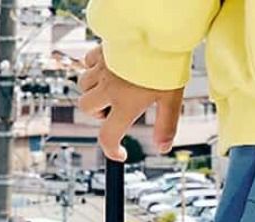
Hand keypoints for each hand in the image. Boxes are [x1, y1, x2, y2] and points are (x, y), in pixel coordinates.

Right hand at [77, 45, 183, 161]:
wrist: (156, 34)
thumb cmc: (165, 68)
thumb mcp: (171, 101)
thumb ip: (166, 126)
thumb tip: (162, 148)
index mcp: (125, 105)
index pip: (107, 136)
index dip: (111, 150)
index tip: (120, 153)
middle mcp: (108, 89)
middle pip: (86, 109)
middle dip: (97, 115)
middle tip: (114, 112)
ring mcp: (102, 69)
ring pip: (83, 85)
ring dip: (93, 92)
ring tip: (112, 91)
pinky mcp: (100, 52)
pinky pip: (86, 63)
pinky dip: (92, 70)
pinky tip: (107, 70)